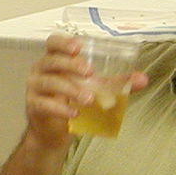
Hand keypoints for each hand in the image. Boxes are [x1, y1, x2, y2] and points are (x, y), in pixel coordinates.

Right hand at [25, 35, 148, 150]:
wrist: (53, 131)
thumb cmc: (70, 102)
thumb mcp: (95, 89)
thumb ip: (116, 83)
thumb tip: (142, 79)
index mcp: (55, 60)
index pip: (53, 43)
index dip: (63, 43)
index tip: (78, 47)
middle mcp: (42, 70)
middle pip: (52, 61)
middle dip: (71, 65)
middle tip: (90, 73)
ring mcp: (35, 88)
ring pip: (49, 82)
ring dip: (70, 89)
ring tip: (89, 99)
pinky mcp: (33, 106)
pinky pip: (43, 104)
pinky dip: (60, 108)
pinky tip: (74, 113)